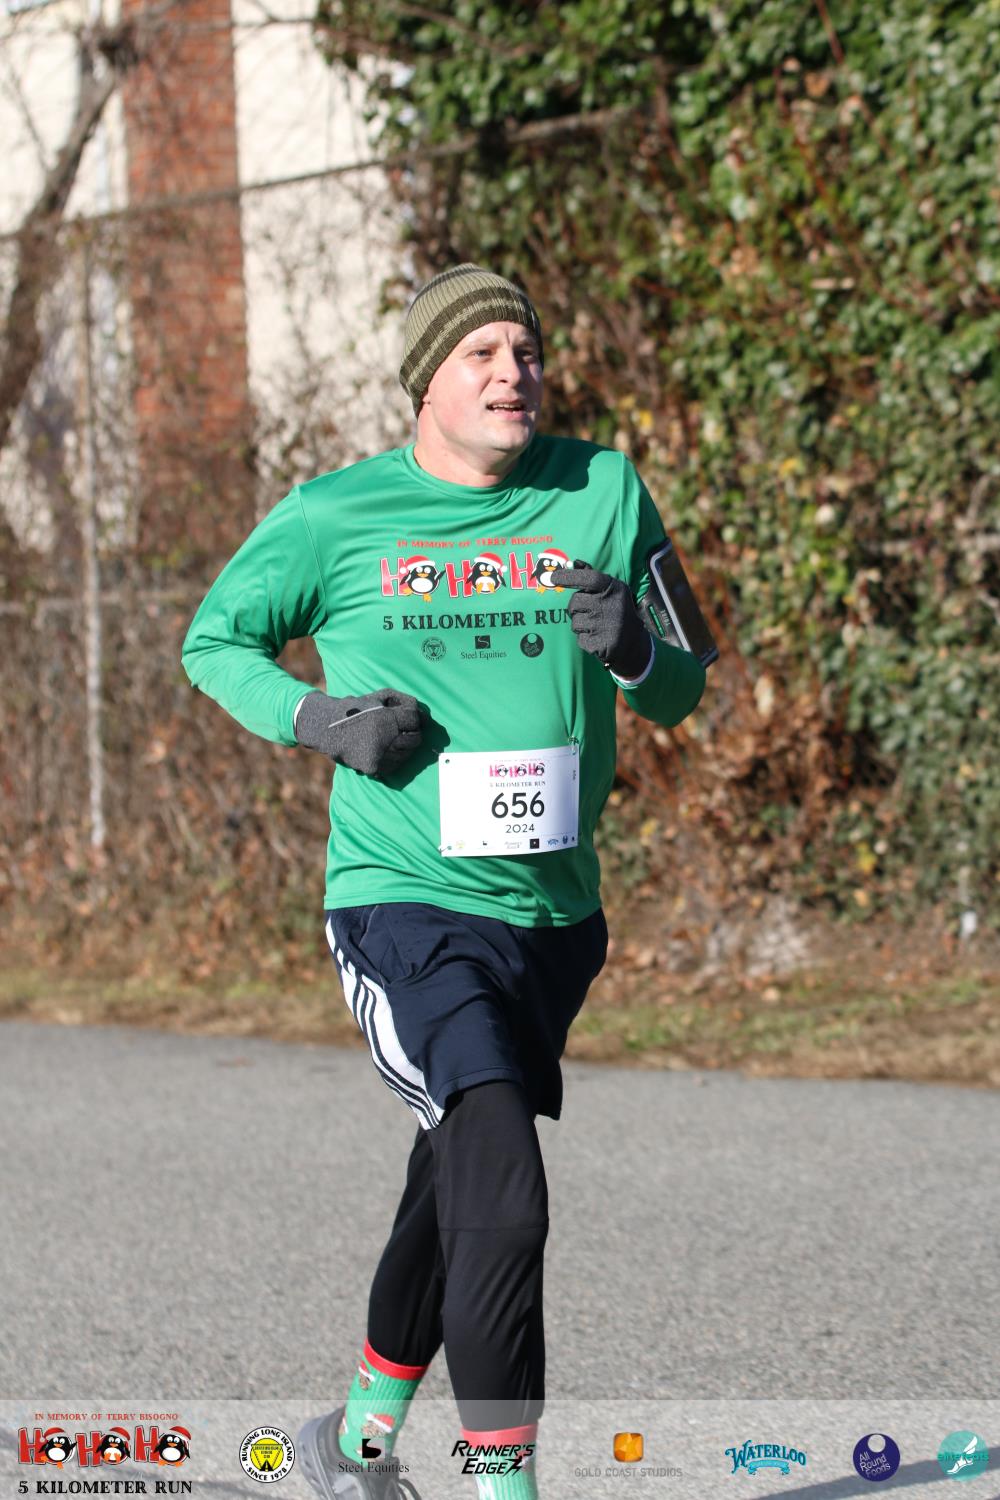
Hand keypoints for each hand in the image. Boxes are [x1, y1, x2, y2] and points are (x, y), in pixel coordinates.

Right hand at [295, 689, 422, 777]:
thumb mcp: (378, 696)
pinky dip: (393, 759)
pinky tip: (385, 751)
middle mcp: (384, 738)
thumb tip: (424, 715)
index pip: (415, 720)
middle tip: (404, 731)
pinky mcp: (373, 767)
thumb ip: (402, 700)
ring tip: (393, 741)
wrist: (328, 728)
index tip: (408, 719)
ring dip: (404, 748)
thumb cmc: (356, 709)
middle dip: (413, 734)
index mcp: (386, 718)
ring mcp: (379, 755)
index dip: (414, 718)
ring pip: (406, 755)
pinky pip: (394, 766)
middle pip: (415, 739)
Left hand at [550, 560, 652, 678]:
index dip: (570, 577)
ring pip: (575, 622)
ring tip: (595, 625)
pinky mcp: (602, 644)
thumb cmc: (615, 609)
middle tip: (588, 611)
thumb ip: (591, 576)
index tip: (553, 578)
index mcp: (615, 589)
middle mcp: (612, 605)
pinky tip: (597, 637)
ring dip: (579, 624)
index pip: (590, 578)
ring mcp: (607, 626)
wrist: (632, 641)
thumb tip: (574, 562)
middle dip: (575, 608)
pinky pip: (580, 639)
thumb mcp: (610, 590)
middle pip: (575, 602)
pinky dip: (584, 639)